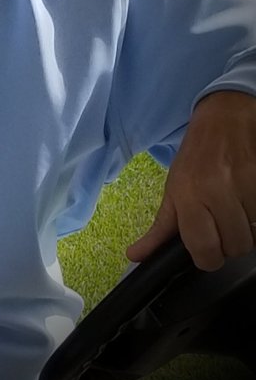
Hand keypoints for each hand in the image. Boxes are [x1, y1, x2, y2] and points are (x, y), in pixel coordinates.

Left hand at [127, 90, 255, 270]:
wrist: (225, 121)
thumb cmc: (196, 158)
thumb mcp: (172, 191)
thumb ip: (159, 229)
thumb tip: (134, 255)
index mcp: (189, 195)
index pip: (204, 249)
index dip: (207, 258)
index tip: (206, 251)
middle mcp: (218, 191)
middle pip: (235, 246)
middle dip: (228, 242)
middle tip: (220, 224)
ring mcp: (247, 186)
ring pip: (254, 236)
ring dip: (246, 229)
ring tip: (234, 209)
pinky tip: (247, 202)